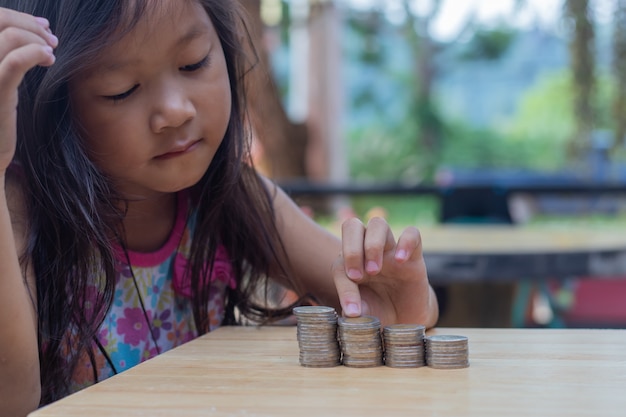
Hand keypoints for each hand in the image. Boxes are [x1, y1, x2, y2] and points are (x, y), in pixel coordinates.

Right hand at [0, 8, 56, 170]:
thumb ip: (10, 55)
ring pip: (10, 35)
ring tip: (51, 52)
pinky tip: (49, 59)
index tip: (43, 26)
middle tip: (52, 39)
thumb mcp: (2, 80)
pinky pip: (14, 62)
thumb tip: (37, 29)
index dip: (18, 17)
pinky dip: (35, 52)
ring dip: (37, 38)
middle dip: (29, 24)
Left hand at [332, 217, 436, 326]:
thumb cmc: (379, 311)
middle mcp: (367, 251)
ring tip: (375, 270)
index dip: (344, 287)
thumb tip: (350, 312)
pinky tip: (400, 260)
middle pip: (353, 226)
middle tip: (359, 276)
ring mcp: (390, 250)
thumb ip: (355, 309)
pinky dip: (406, 241)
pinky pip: (412, 233)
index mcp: (350, 264)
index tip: (353, 309)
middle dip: (352, 249)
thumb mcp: (365, 314)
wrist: (406, 319)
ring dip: (372, 244)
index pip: (339, 263)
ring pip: (378, 223)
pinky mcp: (413, 255)